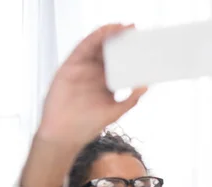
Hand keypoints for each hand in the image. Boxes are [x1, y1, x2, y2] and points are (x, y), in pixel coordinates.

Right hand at [38, 23, 146, 143]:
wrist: (65, 135)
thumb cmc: (87, 125)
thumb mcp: (115, 111)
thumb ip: (131, 99)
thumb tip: (146, 86)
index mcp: (105, 81)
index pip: (119, 62)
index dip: (128, 52)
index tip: (141, 44)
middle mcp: (94, 73)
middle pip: (108, 50)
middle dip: (120, 39)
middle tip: (133, 30)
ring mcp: (82, 69)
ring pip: (96, 46)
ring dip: (108, 34)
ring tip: (122, 27)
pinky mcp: (70, 67)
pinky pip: (82, 48)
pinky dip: (93, 38)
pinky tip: (104, 32)